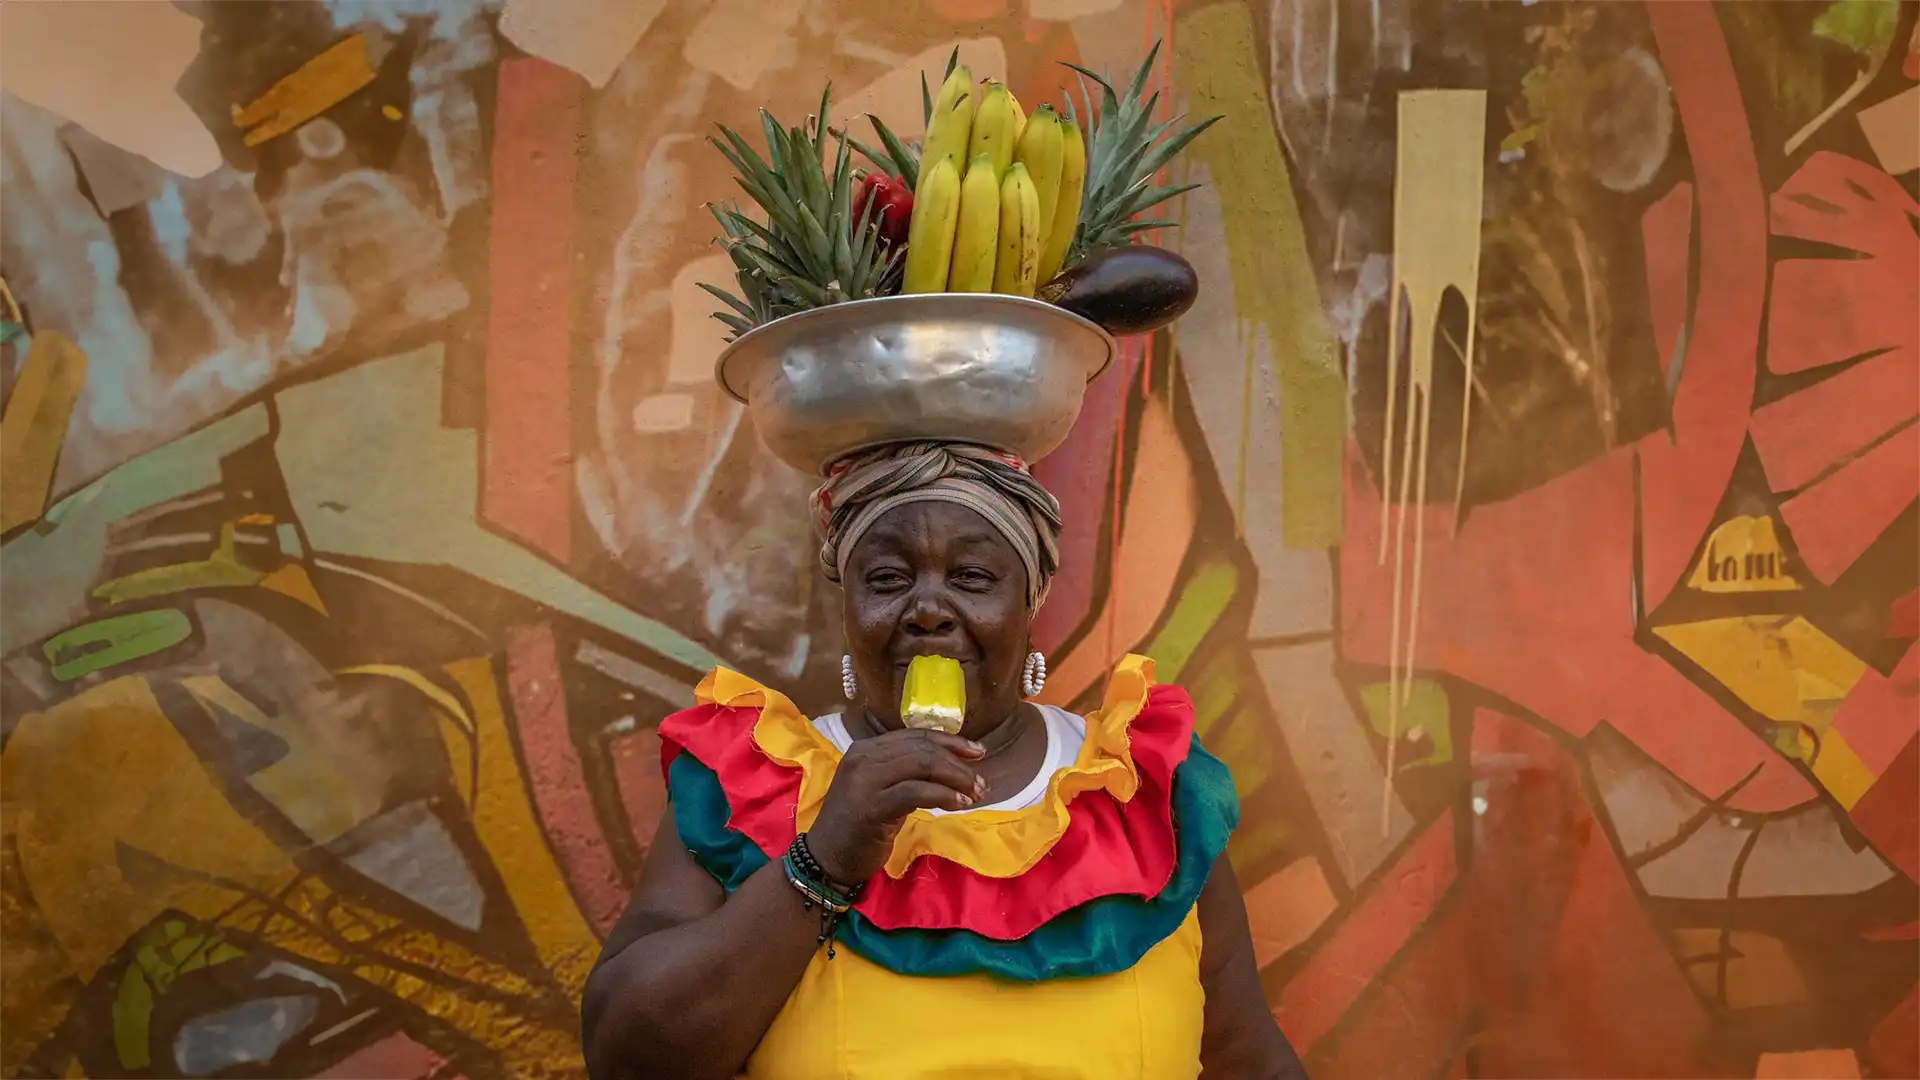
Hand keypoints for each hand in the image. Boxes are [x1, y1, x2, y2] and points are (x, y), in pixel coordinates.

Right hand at [803, 728, 986, 884]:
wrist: (827, 859)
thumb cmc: (857, 827)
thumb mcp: (881, 790)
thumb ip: (906, 773)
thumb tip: (950, 765)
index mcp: (867, 749)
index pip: (916, 735)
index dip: (951, 741)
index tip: (978, 753)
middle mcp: (864, 757)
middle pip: (923, 749)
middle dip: (958, 764)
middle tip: (981, 783)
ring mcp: (865, 780)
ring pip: (922, 765)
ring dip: (956, 779)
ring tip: (975, 794)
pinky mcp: (871, 806)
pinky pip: (915, 792)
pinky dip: (943, 795)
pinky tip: (959, 804)